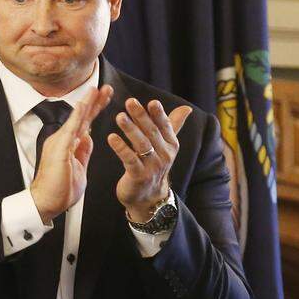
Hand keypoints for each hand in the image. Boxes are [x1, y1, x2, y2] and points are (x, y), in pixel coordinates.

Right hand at [30, 85, 112, 223]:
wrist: (46, 202)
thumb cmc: (60, 190)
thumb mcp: (79, 168)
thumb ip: (83, 152)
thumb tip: (88, 138)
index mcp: (68, 145)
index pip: (84, 124)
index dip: (95, 110)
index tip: (104, 98)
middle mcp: (62, 140)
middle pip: (82, 117)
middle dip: (94, 102)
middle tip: (106, 88)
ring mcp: (59, 143)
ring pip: (76, 119)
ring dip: (87, 104)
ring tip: (96, 89)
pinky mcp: (59, 149)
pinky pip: (70, 130)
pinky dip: (77, 116)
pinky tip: (83, 105)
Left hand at [108, 98, 191, 220]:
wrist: (148, 196)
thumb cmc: (153, 165)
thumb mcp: (165, 145)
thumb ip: (172, 125)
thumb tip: (187, 108)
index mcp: (171, 145)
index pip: (165, 126)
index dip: (159, 114)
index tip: (152, 102)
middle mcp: (164, 155)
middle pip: (152, 132)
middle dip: (141, 116)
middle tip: (130, 102)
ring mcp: (152, 166)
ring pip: (142, 145)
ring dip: (130, 129)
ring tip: (119, 116)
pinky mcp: (139, 176)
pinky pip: (130, 160)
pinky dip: (121, 148)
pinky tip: (111, 137)